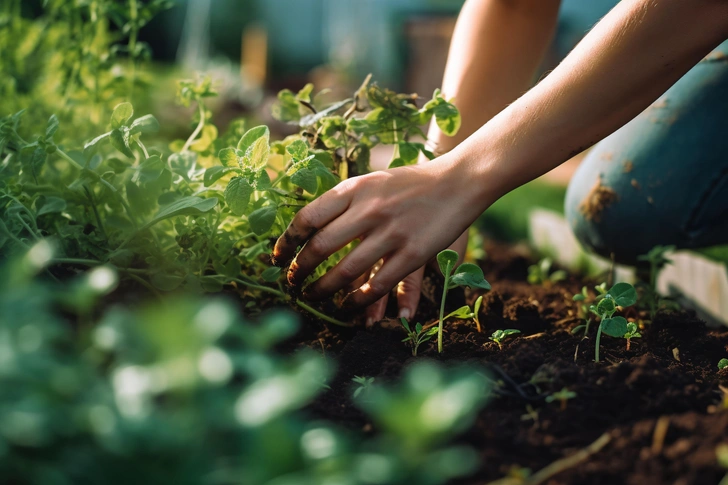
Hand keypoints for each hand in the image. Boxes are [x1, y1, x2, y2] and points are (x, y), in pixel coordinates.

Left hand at [272, 156, 486, 310]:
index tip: (277, 257)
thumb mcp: (372, 181)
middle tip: (292, 283)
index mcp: (354, 188)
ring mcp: (391, 233)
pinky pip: (377, 285)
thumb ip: (344, 202)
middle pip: (320, 248)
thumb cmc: (411, 182)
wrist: (459, 180)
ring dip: (323, 290)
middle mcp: (368, 209)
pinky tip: (348, 307)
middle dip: (300, 270)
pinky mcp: (412, 254)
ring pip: (345, 272)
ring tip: (312, 298)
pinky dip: (358, 300)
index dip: (286, 241)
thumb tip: (309, 228)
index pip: (307, 217)